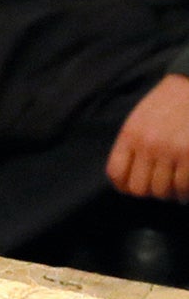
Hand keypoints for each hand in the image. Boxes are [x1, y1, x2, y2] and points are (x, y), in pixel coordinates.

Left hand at [108, 74, 188, 200]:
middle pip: (138, 188)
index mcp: (131, 135)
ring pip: (161, 191)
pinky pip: (183, 186)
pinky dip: (185, 193)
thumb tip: (127, 176)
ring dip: (170, 194)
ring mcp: (170, 150)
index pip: (116, 173)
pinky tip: (186, 190)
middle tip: (160, 188)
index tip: (134, 188)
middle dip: (149, 192)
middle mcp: (147, 144)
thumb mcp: (141, 118)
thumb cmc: (169, 103)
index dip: (124, 187)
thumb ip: (133, 144)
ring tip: (175, 190)